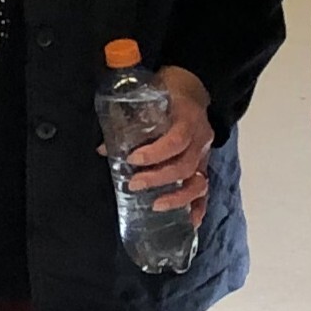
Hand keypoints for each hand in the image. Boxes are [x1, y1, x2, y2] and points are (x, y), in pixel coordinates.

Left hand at [108, 64, 211, 216]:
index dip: (155, 153)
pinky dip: (199, 207)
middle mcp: (201, 139)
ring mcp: (205, 155)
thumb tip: (104, 150)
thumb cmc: (168, 91)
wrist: (193, 87)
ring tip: (155, 205)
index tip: (132, 160)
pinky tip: (190, 222)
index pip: (176, 140)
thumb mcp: (149, 96)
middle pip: (185, 165)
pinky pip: (206, 190)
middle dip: (158, 178)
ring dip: (178, 197)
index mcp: (188, 119)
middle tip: (134, 184)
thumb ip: (128, 121)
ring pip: (198, 182)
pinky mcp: (205, 166)